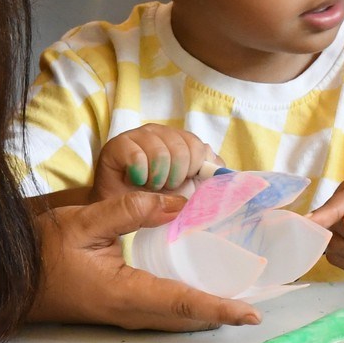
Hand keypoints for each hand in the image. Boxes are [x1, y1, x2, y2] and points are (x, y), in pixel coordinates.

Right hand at [30, 192, 259, 330]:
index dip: (219, 308)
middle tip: (255, 304)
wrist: (2, 280)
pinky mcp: (116, 307)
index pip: (182, 303)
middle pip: (183, 316)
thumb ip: (131, 210)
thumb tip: (178, 203)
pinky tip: (197, 291)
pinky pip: (159, 311)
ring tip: (236, 299)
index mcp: (124, 293)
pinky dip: (184, 305)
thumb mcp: (84, 220)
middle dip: (220, 313)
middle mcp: (127, 311)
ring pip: (172, 317)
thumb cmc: (39, 251)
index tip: (250, 311)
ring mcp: (121, 313)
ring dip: (204, 310)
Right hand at [94, 126, 218, 200]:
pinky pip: (137, 157)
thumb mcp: (187, 188)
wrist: (118, 209)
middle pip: (182, 150)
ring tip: (149, 185)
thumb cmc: (155, 198)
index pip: (199, 147)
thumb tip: (224, 170)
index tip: (183, 182)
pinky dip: (140, 174)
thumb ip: (207, 174)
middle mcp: (162, 132)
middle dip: (175, 177)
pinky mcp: (119, 144)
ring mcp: (140, 135)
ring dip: (157, 178)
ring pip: (161, 153)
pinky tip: (136, 180)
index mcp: (181, 139)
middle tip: (164, 186)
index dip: (194, 169)